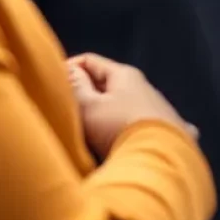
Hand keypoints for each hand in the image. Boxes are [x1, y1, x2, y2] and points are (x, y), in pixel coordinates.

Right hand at [68, 54, 195, 158]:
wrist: (161, 158)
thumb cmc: (120, 128)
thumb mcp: (91, 107)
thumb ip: (76, 87)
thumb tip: (68, 68)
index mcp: (124, 75)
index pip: (91, 62)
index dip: (68, 68)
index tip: (49, 86)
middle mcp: (144, 86)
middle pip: (108, 84)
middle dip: (86, 93)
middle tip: (62, 112)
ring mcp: (159, 108)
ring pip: (124, 106)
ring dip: (106, 114)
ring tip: (85, 131)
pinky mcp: (170, 131)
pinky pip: (145, 125)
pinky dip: (131, 129)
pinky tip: (126, 140)